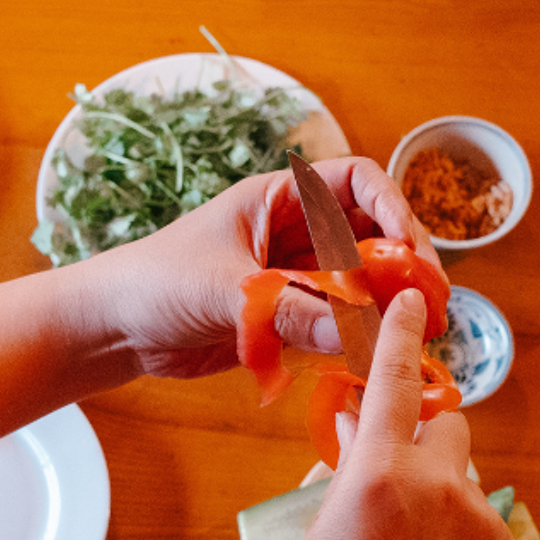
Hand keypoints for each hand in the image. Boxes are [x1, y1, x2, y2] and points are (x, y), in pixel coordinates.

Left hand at [89, 156, 440, 379]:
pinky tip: (377, 357)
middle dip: (404, 265)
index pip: (355, 183)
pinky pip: (336, 323)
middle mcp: (291, 233)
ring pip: (359, 283)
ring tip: (416, 335)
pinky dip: (359, 337)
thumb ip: (290, 309)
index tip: (412, 250)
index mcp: (276, 200)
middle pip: (370, 236)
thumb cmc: (152, 283)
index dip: (393, 208)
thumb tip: (360, 331)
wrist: (110, 328)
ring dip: (387, 305)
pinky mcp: (283, 318)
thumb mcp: (224, 290)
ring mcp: (290, 276)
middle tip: (430, 304)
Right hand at [285, 289, 519, 539]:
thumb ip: (348, 475)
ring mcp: (479, 521)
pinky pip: (483, 525)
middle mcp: (436, 485)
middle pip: (446, 425)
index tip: (410, 302)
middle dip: (423, 438)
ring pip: (464, 478)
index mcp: (376, 473)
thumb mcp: (321, 533)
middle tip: (394, 479)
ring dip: (439, 493)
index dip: (398, 336)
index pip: (392, 382)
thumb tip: (360, 434)